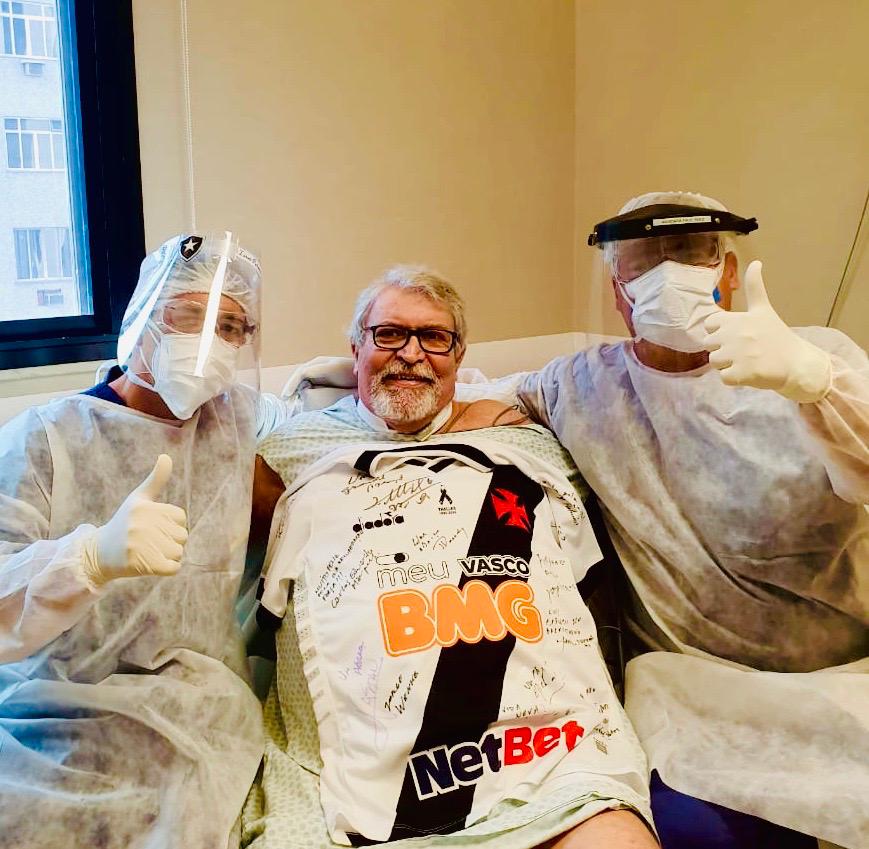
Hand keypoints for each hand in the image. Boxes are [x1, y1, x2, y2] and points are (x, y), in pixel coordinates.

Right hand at [83, 455, 187, 585]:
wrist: (98, 554)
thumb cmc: (124, 524)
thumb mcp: (138, 499)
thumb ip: (155, 479)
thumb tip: (166, 456)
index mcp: (143, 507)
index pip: (181, 517)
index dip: (172, 525)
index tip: (153, 527)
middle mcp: (140, 524)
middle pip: (182, 536)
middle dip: (171, 542)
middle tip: (149, 542)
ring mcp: (139, 545)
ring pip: (179, 553)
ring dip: (169, 556)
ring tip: (148, 553)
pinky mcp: (140, 564)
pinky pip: (174, 568)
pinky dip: (168, 569)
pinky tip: (152, 565)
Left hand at [702, 260, 831, 402]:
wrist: (797, 364)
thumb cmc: (777, 337)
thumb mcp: (764, 309)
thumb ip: (755, 287)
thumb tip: (756, 261)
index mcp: (738, 319)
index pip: (710, 324)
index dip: (721, 331)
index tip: (738, 334)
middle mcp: (736, 335)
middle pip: (710, 345)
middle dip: (724, 350)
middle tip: (746, 350)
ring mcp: (738, 355)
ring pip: (715, 362)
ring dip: (728, 365)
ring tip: (748, 361)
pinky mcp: (741, 374)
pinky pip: (724, 378)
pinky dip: (734, 379)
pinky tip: (749, 373)